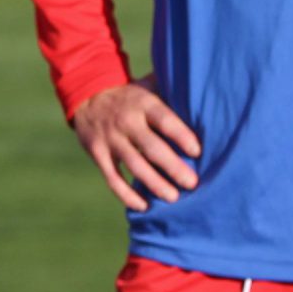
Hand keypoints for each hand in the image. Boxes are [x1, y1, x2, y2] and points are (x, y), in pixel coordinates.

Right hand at [71, 80, 203, 213]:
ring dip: (155, 184)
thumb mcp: (148, 86)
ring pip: (135, 166)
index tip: (197, 151)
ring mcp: (111, 139)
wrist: (87, 95)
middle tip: (192, 183)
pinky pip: (112, 178)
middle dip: (173, 167)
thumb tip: (206, 98)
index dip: (181, 136)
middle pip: (152, 147)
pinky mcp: (98, 153)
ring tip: (173, 197)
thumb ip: (171, 91)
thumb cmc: (131, 95)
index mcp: (143, 103)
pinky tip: (143, 206)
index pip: (165, 120)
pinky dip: (126, 194)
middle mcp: (127, 121)